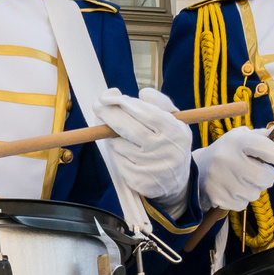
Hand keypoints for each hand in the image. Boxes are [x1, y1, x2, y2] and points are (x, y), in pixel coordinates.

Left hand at [89, 87, 189, 202]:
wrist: (175, 179)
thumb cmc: (169, 140)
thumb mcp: (173, 119)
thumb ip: (156, 101)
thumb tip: (135, 93)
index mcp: (176, 132)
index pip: (147, 114)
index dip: (124, 103)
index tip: (107, 97)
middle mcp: (166, 151)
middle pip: (130, 129)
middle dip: (110, 115)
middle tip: (98, 106)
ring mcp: (152, 168)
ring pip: (119, 145)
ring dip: (113, 136)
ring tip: (121, 134)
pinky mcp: (139, 181)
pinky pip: (117, 161)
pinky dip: (116, 152)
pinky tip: (124, 151)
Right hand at [193, 127, 273, 211]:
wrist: (195, 170)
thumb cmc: (226, 152)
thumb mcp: (239, 138)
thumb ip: (262, 137)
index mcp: (236, 141)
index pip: (263, 147)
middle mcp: (228, 159)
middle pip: (265, 177)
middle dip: (266, 177)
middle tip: (255, 171)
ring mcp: (223, 180)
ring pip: (255, 193)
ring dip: (252, 189)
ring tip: (238, 179)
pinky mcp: (219, 197)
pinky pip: (243, 204)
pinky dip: (241, 199)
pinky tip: (230, 189)